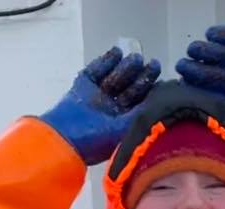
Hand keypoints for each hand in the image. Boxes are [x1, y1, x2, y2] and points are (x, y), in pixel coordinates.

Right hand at [41, 46, 161, 165]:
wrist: (65, 138)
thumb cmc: (97, 140)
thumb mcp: (125, 129)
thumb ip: (140, 114)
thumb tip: (158, 102)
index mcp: (121, 125)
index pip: (140, 103)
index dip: (150, 89)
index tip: (160, 80)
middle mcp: (110, 111)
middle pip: (129, 89)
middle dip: (140, 76)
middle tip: (152, 64)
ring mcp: (95, 98)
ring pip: (114, 79)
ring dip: (126, 68)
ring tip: (135, 58)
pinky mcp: (82, 87)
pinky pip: (96, 71)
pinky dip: (106, 61)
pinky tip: (117, 52)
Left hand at [176, 25, 224, 135]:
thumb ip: (220, 120)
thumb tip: (194, 122)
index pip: (210, 89)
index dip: (195, 83)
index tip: (181, 80)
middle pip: (214, 70)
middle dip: (198, 67)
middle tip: (182, 64)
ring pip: (224, 54)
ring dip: (208, 51)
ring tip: (194, 48)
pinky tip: (210, 33)